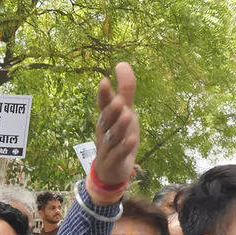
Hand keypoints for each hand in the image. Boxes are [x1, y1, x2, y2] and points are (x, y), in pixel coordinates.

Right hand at [88, 62, 138, 203]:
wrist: (111, 170)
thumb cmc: (118, 136)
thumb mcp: (124, 111)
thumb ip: (125, 90)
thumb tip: (122, 63)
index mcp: (106, 118)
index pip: (102, 104)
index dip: (103, 94)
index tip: (105, 80)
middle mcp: (104, 131)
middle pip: (106, 120)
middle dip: (111, 111)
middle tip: (119, 101)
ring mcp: (108, 147)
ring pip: (112, 137)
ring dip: (120, 127)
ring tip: (128, 115)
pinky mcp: (114, 161)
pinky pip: (118, 154)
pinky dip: (125, 147)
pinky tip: (133, 139)